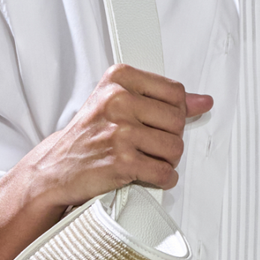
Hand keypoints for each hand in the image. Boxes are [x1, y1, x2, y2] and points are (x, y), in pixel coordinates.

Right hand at [17, 64, 212, 214]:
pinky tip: (149, 175)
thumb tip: (203, 101)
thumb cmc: (89, 136)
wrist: (56, 168)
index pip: (175, 93)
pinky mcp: (122, 162)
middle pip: (178, 122)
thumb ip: (163, 100)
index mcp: (119, 79)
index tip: (158, 122)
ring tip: (147, 159)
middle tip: (149, 145)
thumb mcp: (120, 104)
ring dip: (166, 161)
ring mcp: (120, 132)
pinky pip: (164, 173)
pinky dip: (163, 179)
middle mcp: (118, 101)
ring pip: (175, 148)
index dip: (173, 113)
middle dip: (169, 139)